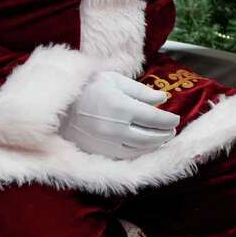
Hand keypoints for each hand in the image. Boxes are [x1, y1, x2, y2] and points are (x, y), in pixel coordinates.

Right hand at [60, 71, 180, 158]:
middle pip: (150, 137)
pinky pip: (124, 156)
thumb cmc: (89, 86)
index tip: (176, 119)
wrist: (59, 103)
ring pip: (139, 150)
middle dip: (164, 134)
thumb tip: (163, 98)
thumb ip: (141, 91)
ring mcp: (107, 142)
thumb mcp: (116, 80)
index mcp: (122, 107)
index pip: (154, 118)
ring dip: (154, 145)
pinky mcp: (98, 151)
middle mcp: (116, 128)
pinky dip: (138, 153)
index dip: (168, 120)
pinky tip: (144, 148)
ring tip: (161, 139)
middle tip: (171, 130)